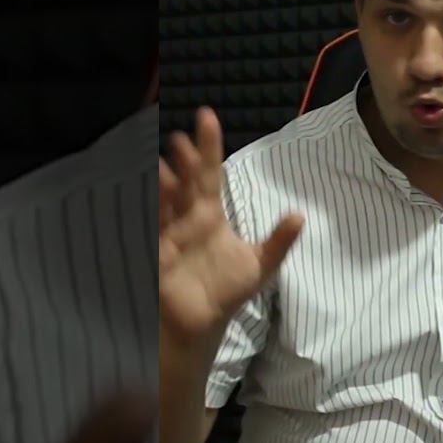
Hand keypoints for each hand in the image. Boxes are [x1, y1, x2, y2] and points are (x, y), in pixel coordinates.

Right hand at [159, 107, 302, 340]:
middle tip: (178, 139)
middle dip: (180, 160)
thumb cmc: (226, 292)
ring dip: (159, 184)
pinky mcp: (156, 255)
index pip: (209, 173)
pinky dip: (145, 215)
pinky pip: (150, 232)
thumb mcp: (260, 264)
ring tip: (157, 164)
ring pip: (162, 201)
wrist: (204, 326)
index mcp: (209, 214)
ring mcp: (169, 234)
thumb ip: (279, 241)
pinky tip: (143, 200)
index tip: (206, 116)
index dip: (208, 146)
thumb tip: (300, 215)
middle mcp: (186, 218)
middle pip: (183, 181)